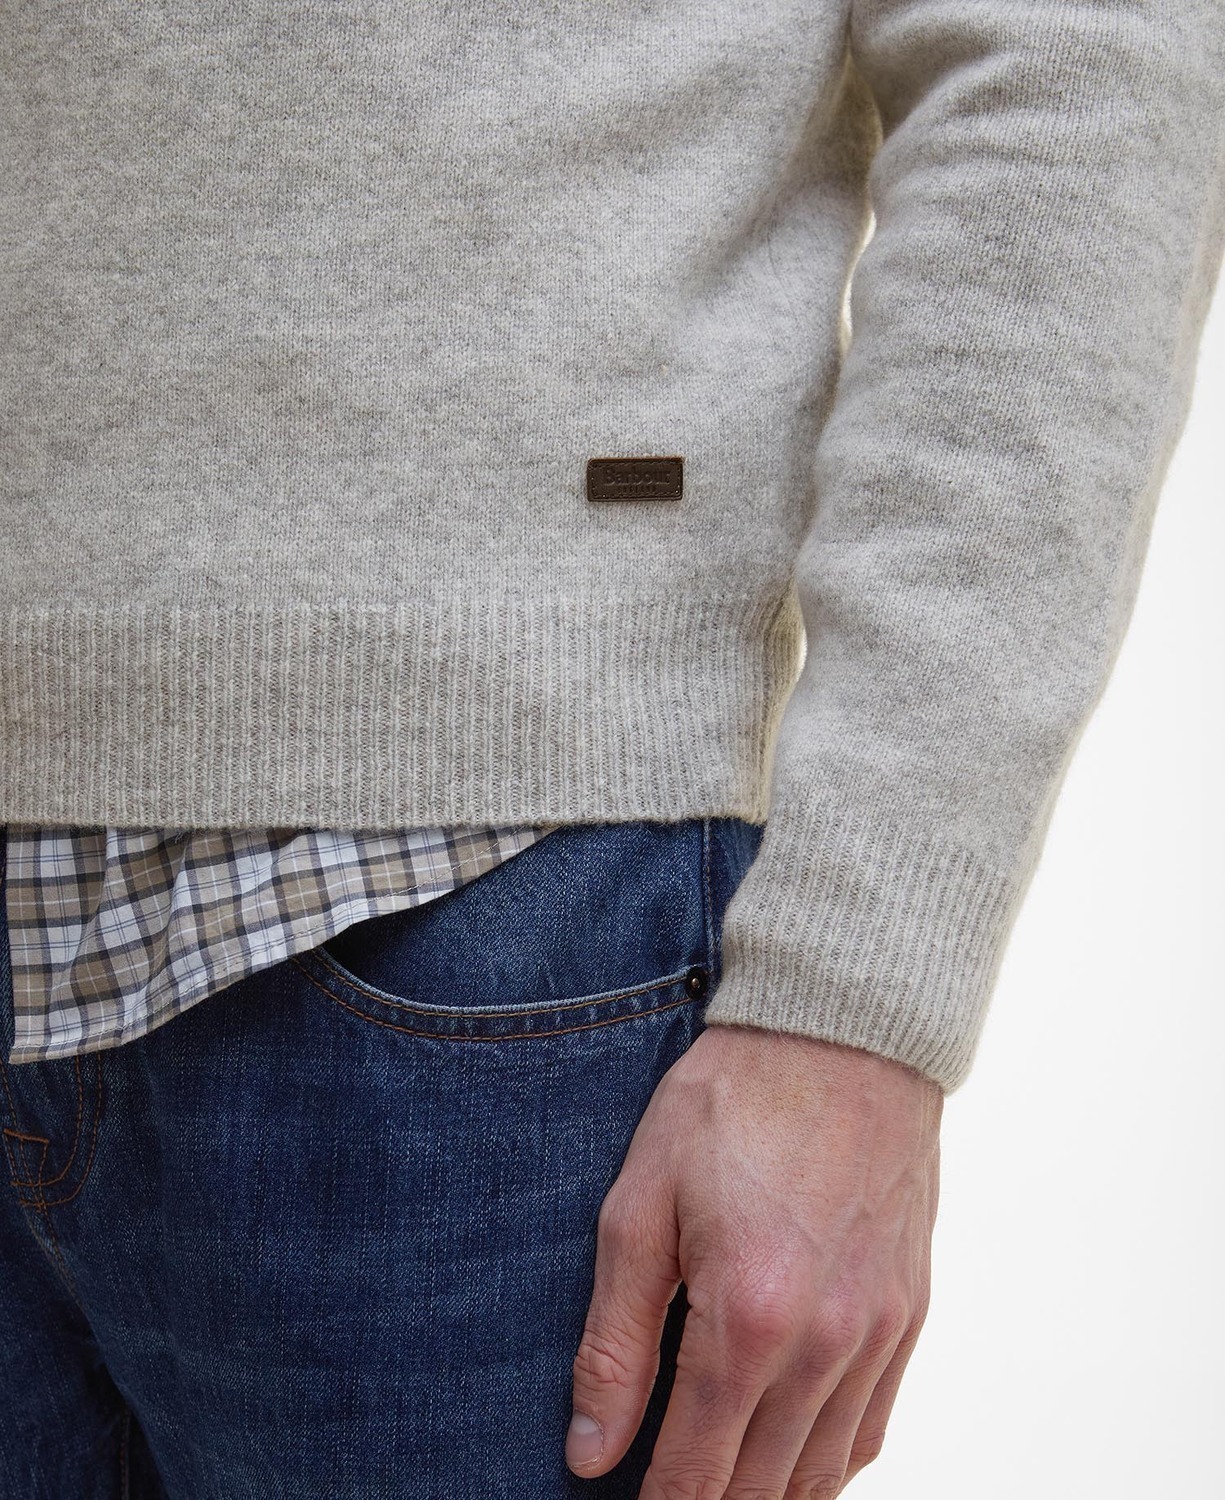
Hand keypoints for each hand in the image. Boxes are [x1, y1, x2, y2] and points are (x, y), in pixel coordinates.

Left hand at [566, 1023, 942, 1497]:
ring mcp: (879, 1331)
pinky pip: (873, 1426)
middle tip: (666, 1494)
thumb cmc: (731, 1102)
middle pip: (763, 1489)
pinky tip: (792, 1455)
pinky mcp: (910, 1310)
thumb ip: (615, 1342)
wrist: (839, 1031)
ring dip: (770, 1497)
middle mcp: (826, 1343)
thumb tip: (589, 1452)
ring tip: (721, 1487)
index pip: (695, 1474)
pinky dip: (830, 1461)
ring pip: (825, 1474)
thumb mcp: (640, 1204)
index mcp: (748, 1319)